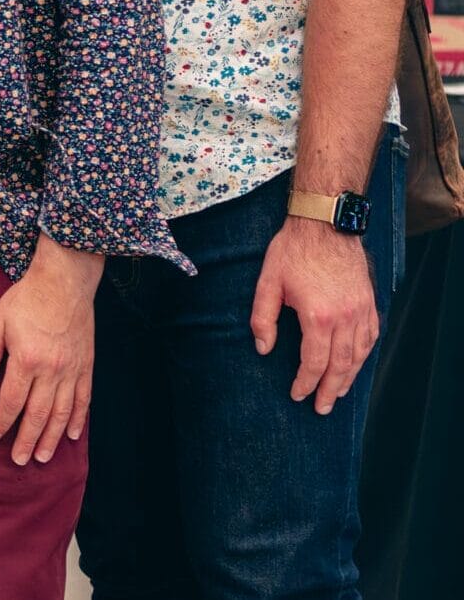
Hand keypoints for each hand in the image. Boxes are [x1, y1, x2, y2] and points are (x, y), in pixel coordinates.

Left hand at [0, 240, 100, 465]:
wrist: (64, 282)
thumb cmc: (25, 300)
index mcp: (26, 360)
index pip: (11, 401)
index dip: (1, 421)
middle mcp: (52, 370)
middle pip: (39, 414)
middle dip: (27, 440)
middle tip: (19, 460)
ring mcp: (72, 370)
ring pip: (63, 413)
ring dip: (53, 438)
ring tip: (44, 457)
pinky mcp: (86, 366)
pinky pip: (84, 400)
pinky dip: (78, 420)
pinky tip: (73, 435)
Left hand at [252, 217, 379, 413]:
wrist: (325, 224)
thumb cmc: (292, 251)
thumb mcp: (267, 283)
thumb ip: (262, 319)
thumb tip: (263, 349)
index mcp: (318, 317)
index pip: (314, 362)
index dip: (305, 383)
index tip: (297, 396)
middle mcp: (345, 318)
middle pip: (340, 366)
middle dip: (329, 390)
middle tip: (321, 408)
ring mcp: (361, 311)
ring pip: (359, 355)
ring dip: (349, 378)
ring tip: (337, 394)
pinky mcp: (369, 302)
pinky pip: (371, 337)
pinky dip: (363, 356)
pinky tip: (356, 365)